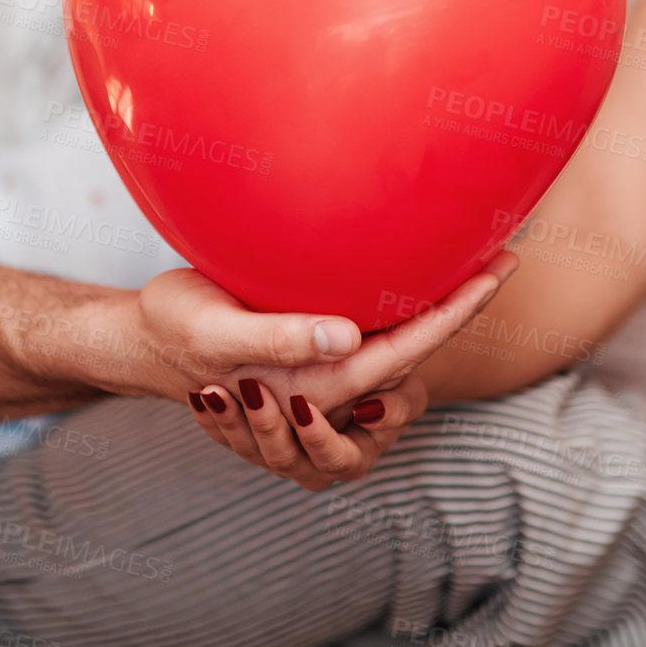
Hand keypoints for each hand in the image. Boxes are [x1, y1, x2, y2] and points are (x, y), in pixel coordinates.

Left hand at [190, 371, 430, 491]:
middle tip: (252, 393)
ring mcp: (288, 448)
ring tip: (218, 392)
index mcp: (359, 448)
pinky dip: (215, 419)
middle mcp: (321, 455)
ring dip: (238, 424)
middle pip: (293, 463)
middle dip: (271, 431)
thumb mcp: (401, 375)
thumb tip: (370, 405)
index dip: (320, 438)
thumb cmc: (390, 360)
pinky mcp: (259, 434)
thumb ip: (398, 394)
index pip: (342, 458)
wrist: (359, 347)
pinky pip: (232, 437)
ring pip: (258, 452)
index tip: (302, 406)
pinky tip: (201, 395)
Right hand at [200, 251, 519, 427]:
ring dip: (439, 322)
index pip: (405, 351)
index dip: (455, 313)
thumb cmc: (174, 330)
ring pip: (402, 361)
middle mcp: (329, 390)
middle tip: (504, 257)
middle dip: (463, 309)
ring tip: (477, 276)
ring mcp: (324, 380)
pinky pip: (375, 352)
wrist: (141, 342)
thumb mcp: (214, 332)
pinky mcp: (313, 363)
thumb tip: (350, 336)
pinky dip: (408, 326)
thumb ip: (278, 339)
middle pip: (417, 354)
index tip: (496, 272)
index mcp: (313, 383)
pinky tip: (424, 292)